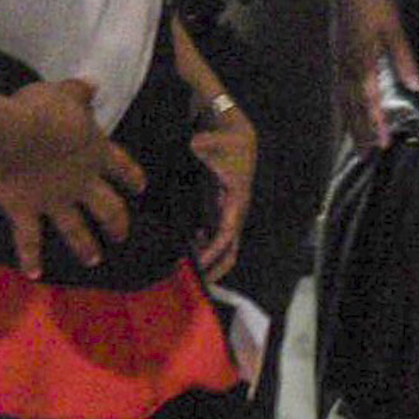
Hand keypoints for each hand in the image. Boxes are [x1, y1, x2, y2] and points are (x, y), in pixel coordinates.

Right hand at [0, 78, 146, 277]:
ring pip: (76, 230)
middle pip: (107, 208)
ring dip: (86, 246)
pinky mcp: (27, 212)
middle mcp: (81, 182)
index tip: (141, 188)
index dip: (132, 175)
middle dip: (117, 223)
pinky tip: (34, 274)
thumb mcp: (63, 93)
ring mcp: (55, 201)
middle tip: (122, 236)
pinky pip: (30, 239)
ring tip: (93, 260)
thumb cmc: (40, 111)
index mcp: (95, 152)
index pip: (121, 165)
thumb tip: (92, 85)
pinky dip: (31, 258)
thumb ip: (78, 93)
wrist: (12, 137)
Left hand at [190, 103, 256, 279]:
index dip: (214, 252)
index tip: (198, 266)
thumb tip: (196, 144)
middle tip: (191, 284)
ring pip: (222, 249)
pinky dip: (201, 248)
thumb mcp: (215, 139)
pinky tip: (185, 249)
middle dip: (215, 270)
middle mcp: (234, 212)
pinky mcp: (217, 210)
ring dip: (206, 262)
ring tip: (182, 269)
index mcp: (236, 200)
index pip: (228, 234)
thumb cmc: (226, 139)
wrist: (234, 134)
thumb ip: (205, 143)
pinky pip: (213, 238)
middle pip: (230, 251)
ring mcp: (226, 213)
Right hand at [329, 0, 418, 154]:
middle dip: (360, 132)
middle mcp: (346, 67)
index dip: (376, 124)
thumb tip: (415, 86)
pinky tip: (346, 114)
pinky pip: (338, 90)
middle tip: (367, 155)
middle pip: (352, 107)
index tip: (382, 144)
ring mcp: (339, 63)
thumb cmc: (373, 4)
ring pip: (343, 101)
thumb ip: (402, 59)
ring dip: (350, 124)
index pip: (369, 101)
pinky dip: (343, 108)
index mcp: (361, 62)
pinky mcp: (337, 57)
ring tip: (356, 143)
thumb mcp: (393, 29)